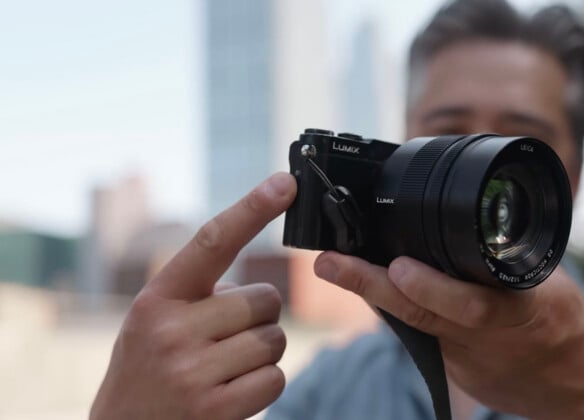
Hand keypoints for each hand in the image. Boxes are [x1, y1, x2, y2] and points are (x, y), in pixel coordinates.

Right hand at [90, 173, 295, 419]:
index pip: (212, 242)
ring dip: (260, 355)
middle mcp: (171, 331)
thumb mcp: (155, 321)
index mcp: (158, 299)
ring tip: (221, 370)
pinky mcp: (214, 410)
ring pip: (274, 340)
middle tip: (225, 340)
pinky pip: (274, 378)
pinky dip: (262, 386)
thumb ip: (198, 293)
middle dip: (258, 319)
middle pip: (265, 300)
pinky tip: (230, 395)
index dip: (252, 209)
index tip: (284, 183)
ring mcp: (192, 372)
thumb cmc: (148, 371)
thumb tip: (262, 285)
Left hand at [314, 253, 583, 418]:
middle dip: (373, 285)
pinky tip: (372, 282)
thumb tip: (464, 217)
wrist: (572, 389)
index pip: (475, 302)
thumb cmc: (563, 322)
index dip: (434, 288)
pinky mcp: (451, 370)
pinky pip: (417, 333)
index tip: (398, 267)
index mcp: (522, 311)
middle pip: (425, 315)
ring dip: (373, 292)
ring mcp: (465, 359)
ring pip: (412, 325)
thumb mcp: (550, 281)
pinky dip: (397, 305)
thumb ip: (507, 256)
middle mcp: (486, 339)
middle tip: (331, 262)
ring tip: (334, 264)